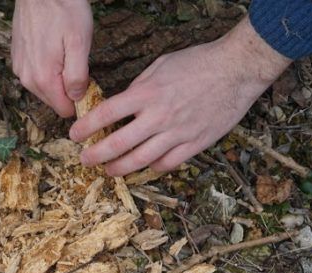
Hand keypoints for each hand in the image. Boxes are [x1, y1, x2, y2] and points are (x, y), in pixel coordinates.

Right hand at [12, 0, 92, 117]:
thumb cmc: (63, 10)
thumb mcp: (80, 43)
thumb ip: (78, 76)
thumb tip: (77, 98)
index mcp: (43, 79)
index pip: (64, 110)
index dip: (80, 100)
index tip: (89, 82)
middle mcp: (27, 79)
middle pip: (54, 101)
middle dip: (68, 90)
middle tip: (79, 65)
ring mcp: (20, 69)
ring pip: (44, 89)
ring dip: (57, 79)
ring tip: (65, 54)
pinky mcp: (17, 60)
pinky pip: (35, 75)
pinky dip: (46, 69)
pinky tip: (53, 50)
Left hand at [69, 17, 290, 175]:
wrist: (237, 69)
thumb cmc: (198, 63)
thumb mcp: (160, 66)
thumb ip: (138, 88)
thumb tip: (121, 106)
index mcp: (146, 94)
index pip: (105, 115)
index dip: (85, 128)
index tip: (75, 134)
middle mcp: (158, 116)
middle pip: (117, 145)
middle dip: (95, 156)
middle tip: (85, 159)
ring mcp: (177, 133)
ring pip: (139, 161)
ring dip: (118, 169)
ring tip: (108, 170)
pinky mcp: (195, 143)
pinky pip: (167, 164)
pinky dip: (152, 168)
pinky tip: (144, 166)